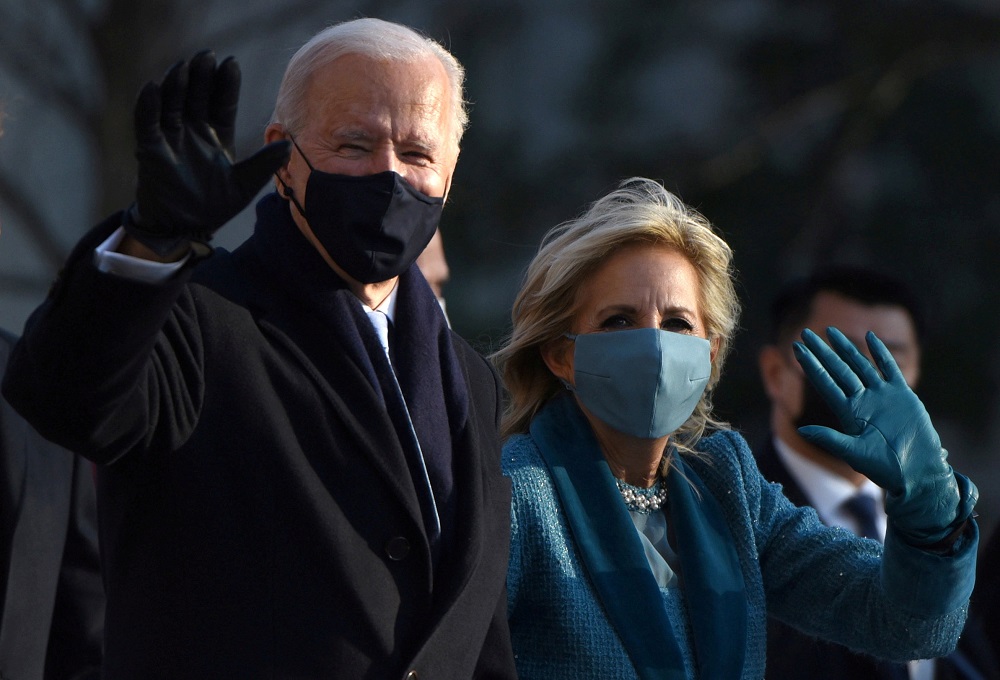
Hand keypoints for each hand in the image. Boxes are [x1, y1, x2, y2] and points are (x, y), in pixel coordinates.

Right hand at [124, 50, 290, 256]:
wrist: (187, 228)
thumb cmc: (215, 204)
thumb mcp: (245, 184)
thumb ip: (264, 164)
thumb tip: (290, 145)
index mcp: (217, 135)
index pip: (221, 103)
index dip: (225, 84)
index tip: (230, 62)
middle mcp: (193, 131)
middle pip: (196, 96)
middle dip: (201, 76)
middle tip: (207, 55)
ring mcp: (171, 138)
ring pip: (172, 103)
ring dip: (176, 84)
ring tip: (185, 66)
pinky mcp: (151, 150)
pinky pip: (146, 123)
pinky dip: (148, 105)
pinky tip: (153, 87)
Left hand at [793, 327, 976, 545]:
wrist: (917, 472)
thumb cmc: (884, 467)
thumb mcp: (854, 453)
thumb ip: (829, 439)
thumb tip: (801, 429)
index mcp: (848, 412)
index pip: (824, 382)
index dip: (810, 365)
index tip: (796, 348)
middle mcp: (862, 400)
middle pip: (837, 369)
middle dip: (822, 351)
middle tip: (805, 333)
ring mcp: (881, 396)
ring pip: (859, 365)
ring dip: (846, 348)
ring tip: (831, 331)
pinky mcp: (902, 395)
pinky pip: (889, 369)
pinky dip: (881, 353)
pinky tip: (870, 337)